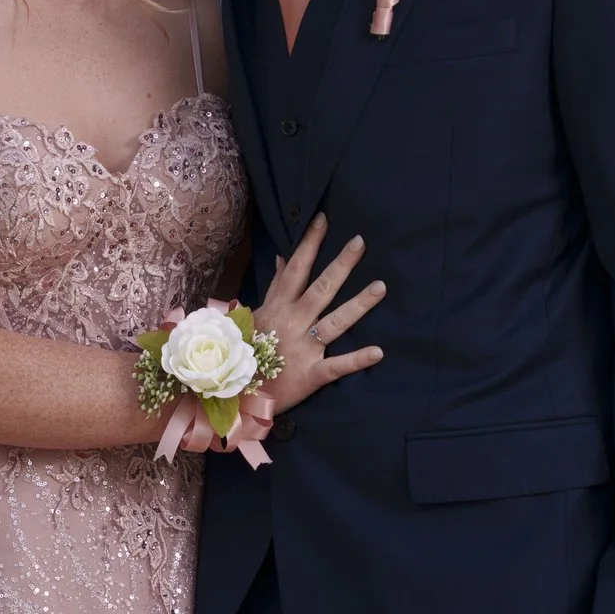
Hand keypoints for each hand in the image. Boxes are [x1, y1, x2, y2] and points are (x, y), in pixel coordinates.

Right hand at [253, 213, 385, 415]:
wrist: (234, 393)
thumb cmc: (246, 351)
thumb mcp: (255, 313)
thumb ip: (275, 287)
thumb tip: (283, 259)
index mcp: (278, 307)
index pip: (296, 268)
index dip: (309, 244)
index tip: (324, 219)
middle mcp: (293, 322)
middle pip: (321, 288)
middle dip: (341, 265)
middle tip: (360, 242)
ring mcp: (303, 347)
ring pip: (335, 321)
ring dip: (359, 304)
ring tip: (380, 286)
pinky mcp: (311, 374)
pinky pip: (337, 366)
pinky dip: (357, 360)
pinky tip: (379, 351)